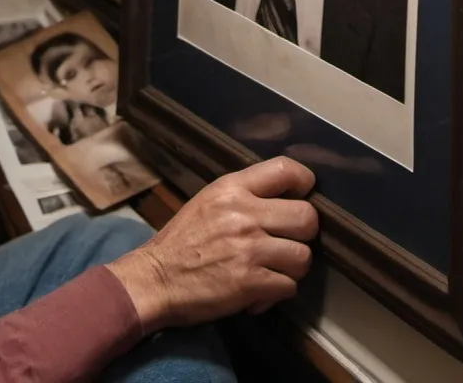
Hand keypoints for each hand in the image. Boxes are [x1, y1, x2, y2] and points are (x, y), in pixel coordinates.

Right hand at [106, 157, 316, 332]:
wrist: (155, 279)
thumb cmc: (182, 240)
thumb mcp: (208, 201)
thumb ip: (244, 195)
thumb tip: (286, 196)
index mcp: (232, 188)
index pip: (285, 170)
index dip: (304, 183)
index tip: (301, 196)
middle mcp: (244, 214)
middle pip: (307, 217)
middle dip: (303, 233)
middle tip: (287, 241)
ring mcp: (249, 249)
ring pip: (304, 256)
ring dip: (292, 267)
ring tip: (273, 269)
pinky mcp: (250, 283)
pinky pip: (289, 287)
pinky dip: (276, 293)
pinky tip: (258, 291)